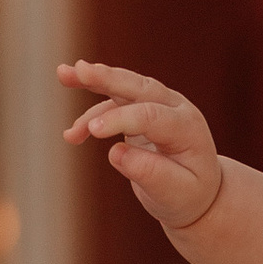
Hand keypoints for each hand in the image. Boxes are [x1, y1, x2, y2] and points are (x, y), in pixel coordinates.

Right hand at [59, 60, 221, 230]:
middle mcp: (175, 108)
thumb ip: (151, 174)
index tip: (93, 131)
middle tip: (80, 69)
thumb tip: (116, 153)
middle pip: (139, 86)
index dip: (121, 120)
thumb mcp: (176, 193)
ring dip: (93, 80)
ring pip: (124, 87)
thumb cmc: (189, 194)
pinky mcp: (142, 109)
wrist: (199, 192)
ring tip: (63, 73)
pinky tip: (71, 135)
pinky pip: (113, 105)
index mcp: (187, 127)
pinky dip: (91, 116)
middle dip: (108, 77)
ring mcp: (159, 104)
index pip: (152, 115)